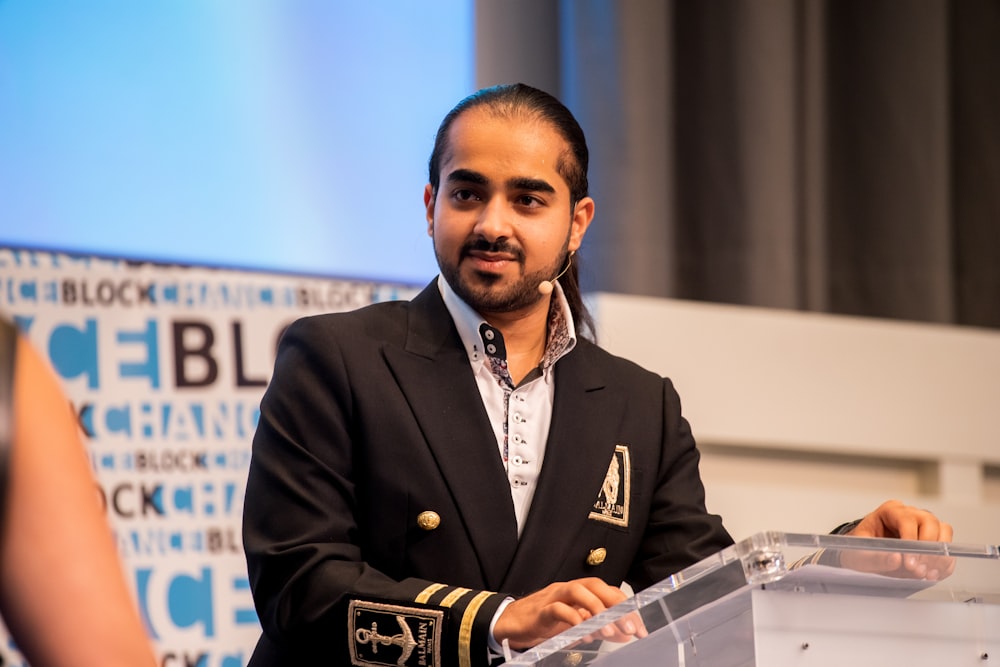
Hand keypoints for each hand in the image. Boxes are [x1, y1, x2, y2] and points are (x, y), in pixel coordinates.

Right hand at [493, 577, 645, 649]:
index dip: (627, 607)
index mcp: (581, 591)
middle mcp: (570, 589)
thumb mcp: (578, 625)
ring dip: (596, 609)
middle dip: (616, 606)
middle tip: (629, 627)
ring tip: (607, 630)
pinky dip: (571, 617)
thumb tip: (625, 633)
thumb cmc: (546, 620)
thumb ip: (600, 627)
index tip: (639, 628)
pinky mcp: (541, 610)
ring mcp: (554, 596)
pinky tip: (581, 632)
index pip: (609, 592)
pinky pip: (557, 608)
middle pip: (597, 587)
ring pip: (578, 591)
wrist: (513, 622)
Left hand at [842, 499, 954, 579]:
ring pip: (944, 531)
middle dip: (927, 549)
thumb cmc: (859, 551)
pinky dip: (944, 563)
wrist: (863, 557)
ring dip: (939, 555)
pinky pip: (947, 548)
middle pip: (930, 523)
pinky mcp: (933, 540)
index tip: (908, 561)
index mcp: (890, 511)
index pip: (907, 520)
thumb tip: (896, 558)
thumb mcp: (858, 555)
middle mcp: (910, 514)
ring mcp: (924, 525)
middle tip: (918, 570)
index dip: (911, 541)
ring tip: (927, 574)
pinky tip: (933, 575)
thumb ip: (874, 558)